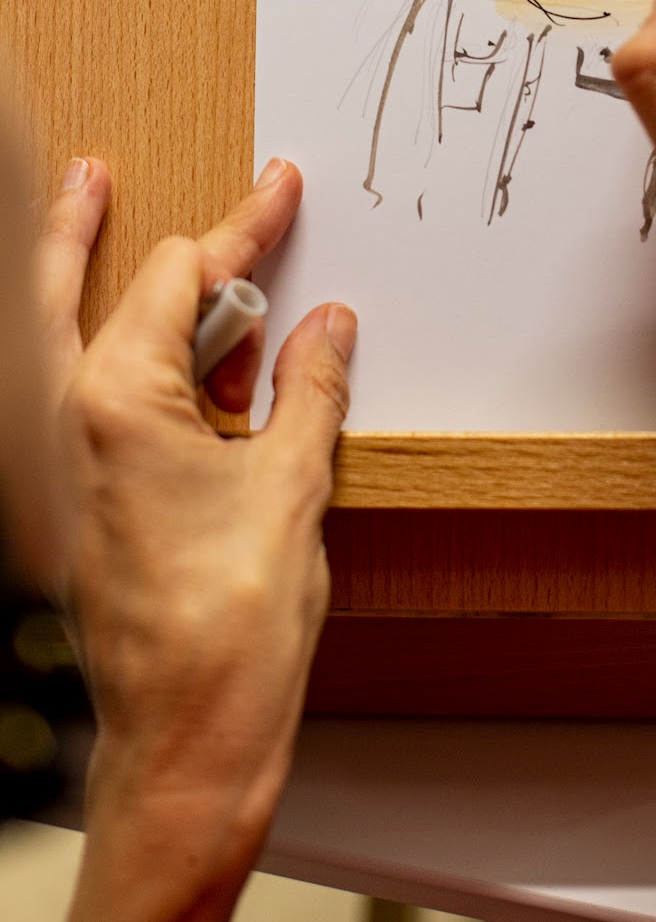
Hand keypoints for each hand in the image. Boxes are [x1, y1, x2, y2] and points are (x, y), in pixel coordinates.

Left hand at [34, 156, 355, 921]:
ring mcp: (59, 465)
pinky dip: (142, 373)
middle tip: (89, 176)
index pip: (183, 274)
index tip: (277, 190)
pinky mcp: (75, 501)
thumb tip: (329, 325)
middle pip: (72, 289)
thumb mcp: (292, 484)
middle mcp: (65, 422)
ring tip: (194, 304)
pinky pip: (95, 405)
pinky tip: (203, 385)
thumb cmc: (227, 632)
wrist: (187, 745)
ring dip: (136, 312)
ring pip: (75, 346)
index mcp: (115, 399)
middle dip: (89, 226)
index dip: (242, 227)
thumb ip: (310, 386)